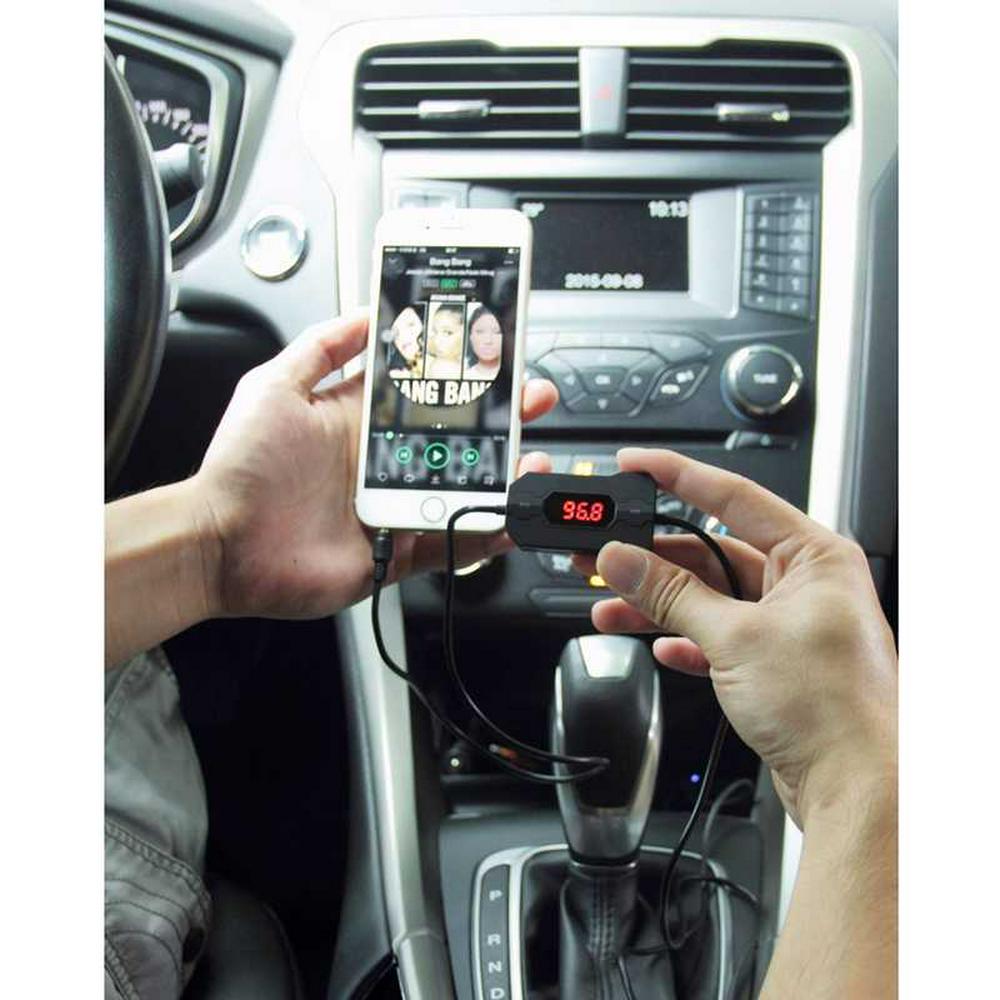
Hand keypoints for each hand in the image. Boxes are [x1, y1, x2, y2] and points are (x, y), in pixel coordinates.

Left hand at [191, 314, 556, 619]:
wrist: (221, 543)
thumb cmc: (241, 467)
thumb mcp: (275, 386)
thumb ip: (322, 347)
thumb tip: (365, 312)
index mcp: (359, 420)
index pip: (425, 391)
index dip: (461, 374)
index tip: (493, 355)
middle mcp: (382, 462)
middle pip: (456, 437)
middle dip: (498, 417)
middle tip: (531, 400)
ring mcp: (394, 506)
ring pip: (463, 488)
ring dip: (503, 473)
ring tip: (531, 458)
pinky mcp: (398, 550)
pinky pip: (452, 542)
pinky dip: (484, 532)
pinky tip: (508, 515)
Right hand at [573, 447, 896, 828]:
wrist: (856, 788)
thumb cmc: (834, 709)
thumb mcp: (737, 637)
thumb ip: (672, 594)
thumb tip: (624, 558)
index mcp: (812, 556)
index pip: (733, 497)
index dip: (677, 477)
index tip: (635, 466)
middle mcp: (803, 584)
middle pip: (712, 553)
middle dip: (653, 559)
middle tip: (603, 553)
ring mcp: (788, 624)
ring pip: (708, 598)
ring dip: (658, 605)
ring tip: (610, 607)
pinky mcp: (773, 662)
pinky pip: (717, 637)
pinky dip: (685, 642)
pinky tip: (661, 647)